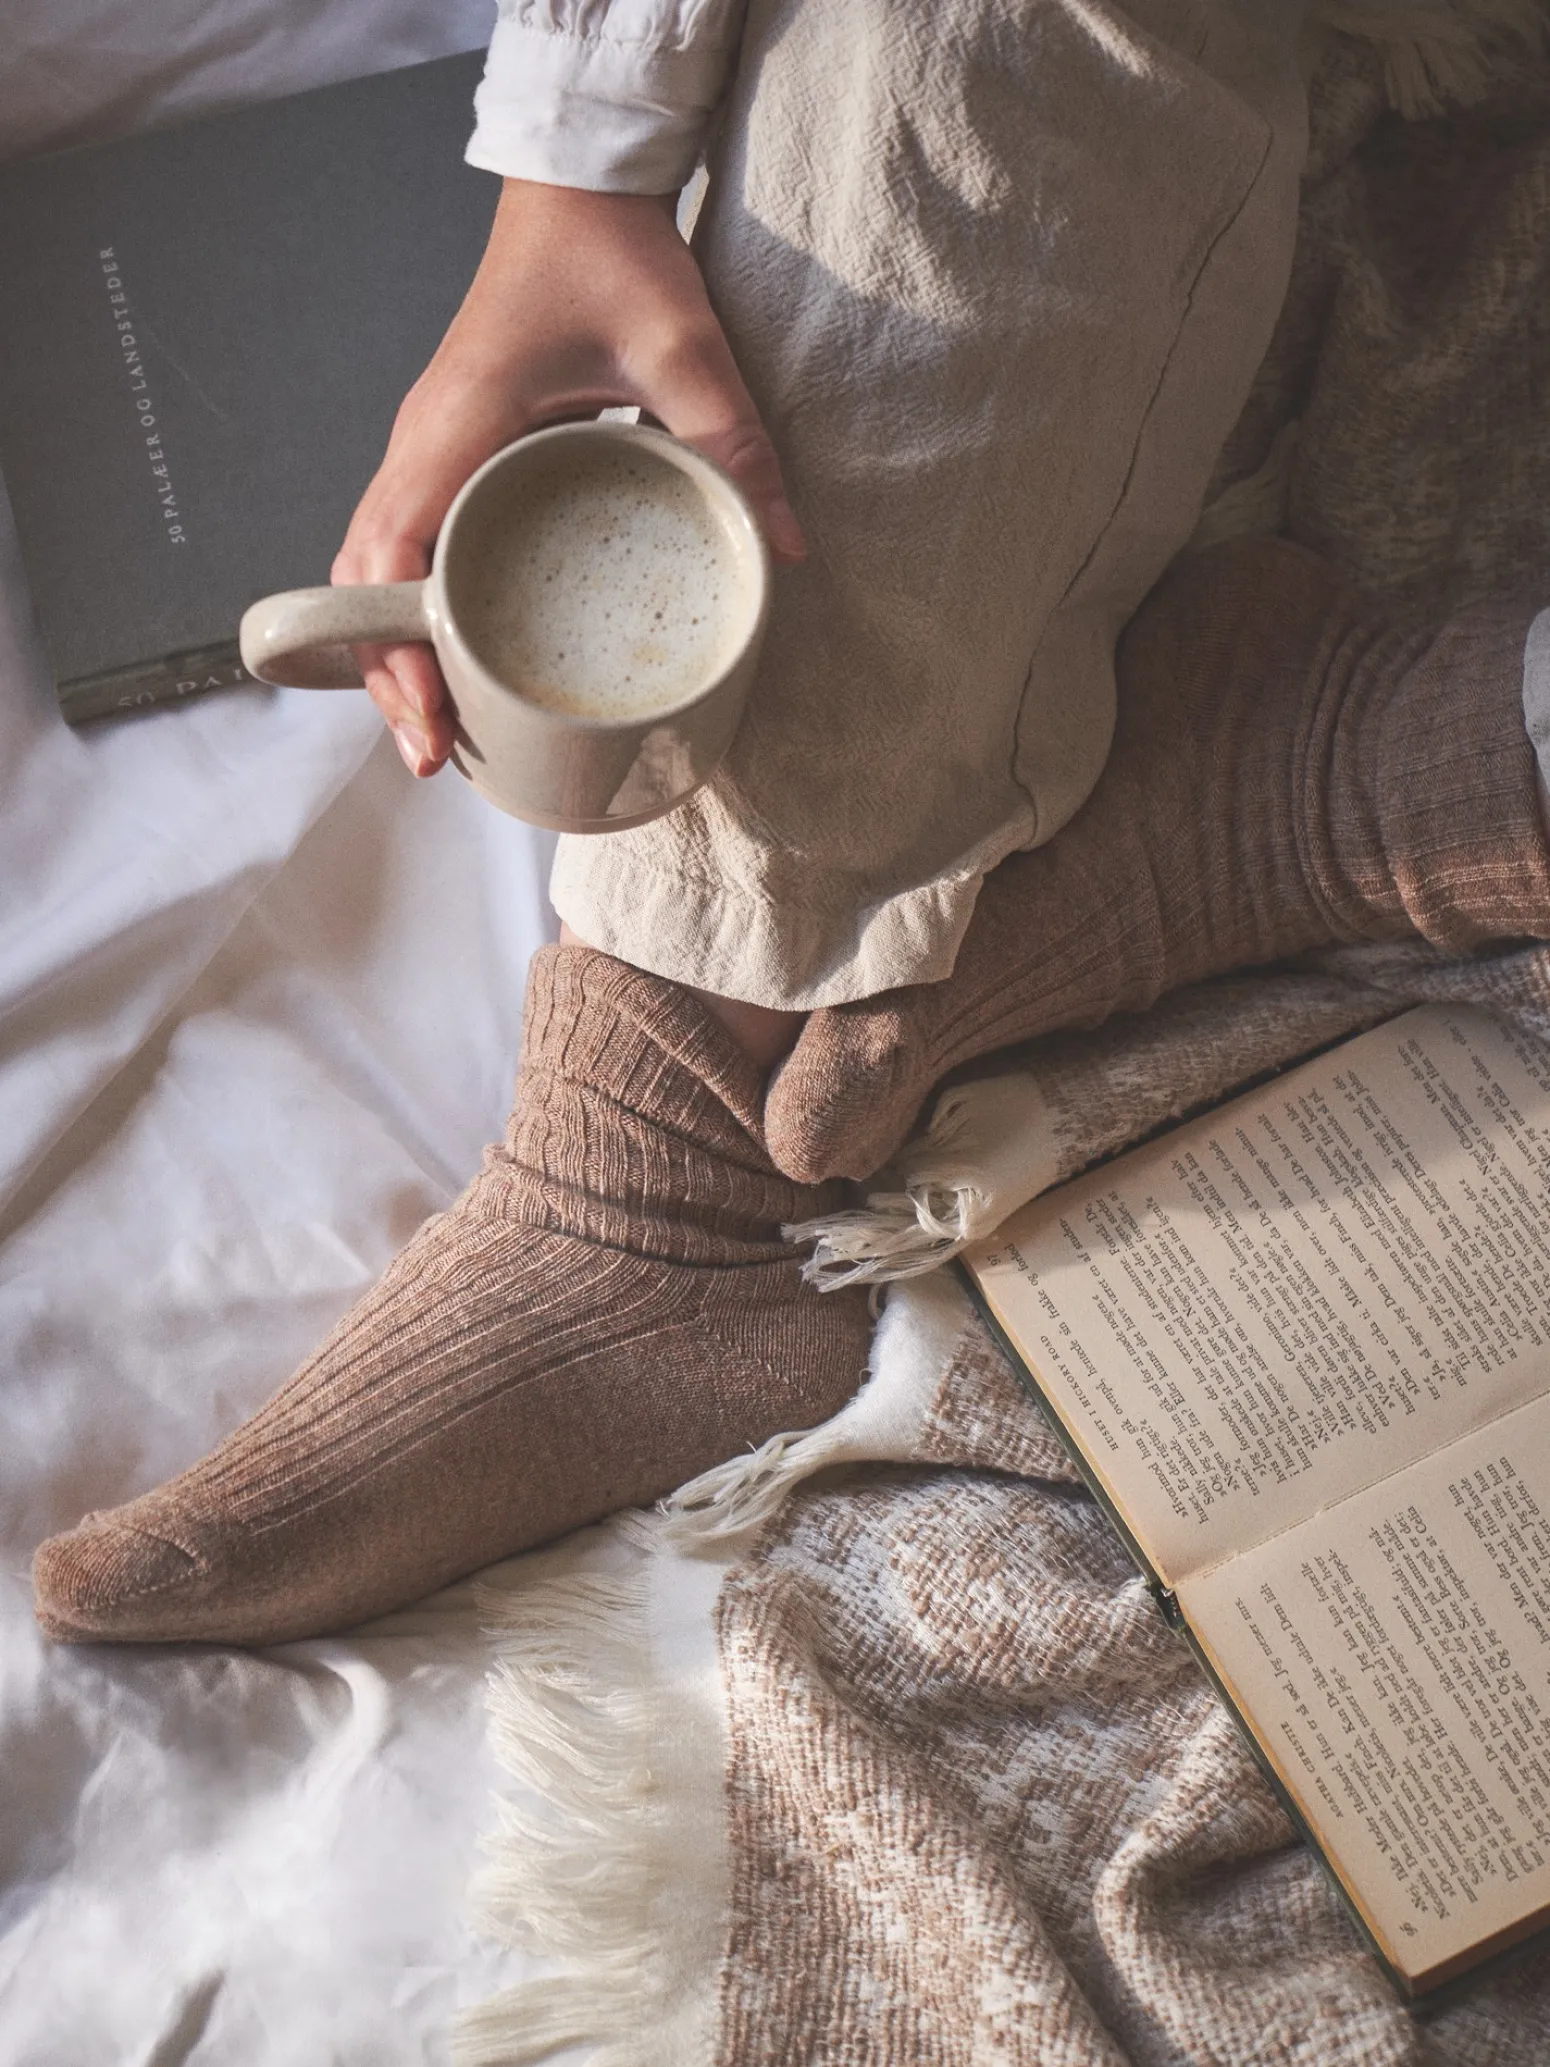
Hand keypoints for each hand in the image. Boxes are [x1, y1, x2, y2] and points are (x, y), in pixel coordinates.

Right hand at [332, 178, 805, 776]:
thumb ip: (731, 443)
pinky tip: (455, 660)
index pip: (388, 554)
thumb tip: (785, 552)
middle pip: (359, 582)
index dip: (392, 646)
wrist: (578, 187)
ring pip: (375, 571)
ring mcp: (430, 450)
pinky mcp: (453, 454)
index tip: (428, 718)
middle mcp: (423, 444)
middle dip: (385, 674)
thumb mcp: (682, 345)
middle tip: (433, 755)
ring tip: (440, 730)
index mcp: (457, 424)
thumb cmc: (612, 253)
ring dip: (391, 650)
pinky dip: (415, 610)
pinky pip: (411, 546)